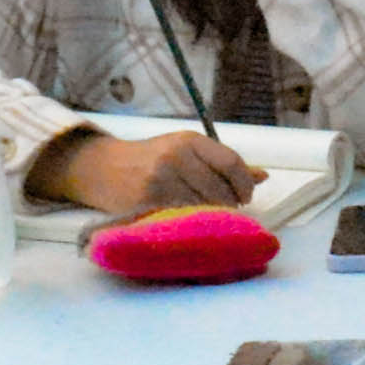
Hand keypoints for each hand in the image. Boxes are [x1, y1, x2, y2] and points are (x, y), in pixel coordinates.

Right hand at [29, 124, 258, 218]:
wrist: (102, 168)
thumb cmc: (149, 160)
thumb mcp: (185, 152)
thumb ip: (222, 164)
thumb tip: (263, 176)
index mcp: (190, 140)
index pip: (232, 163)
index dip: (244, 185)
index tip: (245, 197)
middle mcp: (177, 155)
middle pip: (221, 190)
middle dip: (228, 206)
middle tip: (223, 212)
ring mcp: (161, 178)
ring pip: (204, 207)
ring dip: (210, 218)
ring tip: (203, 217)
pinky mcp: (148, 199)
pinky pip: (182, 217)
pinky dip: (190, 223)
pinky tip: (185, 222)